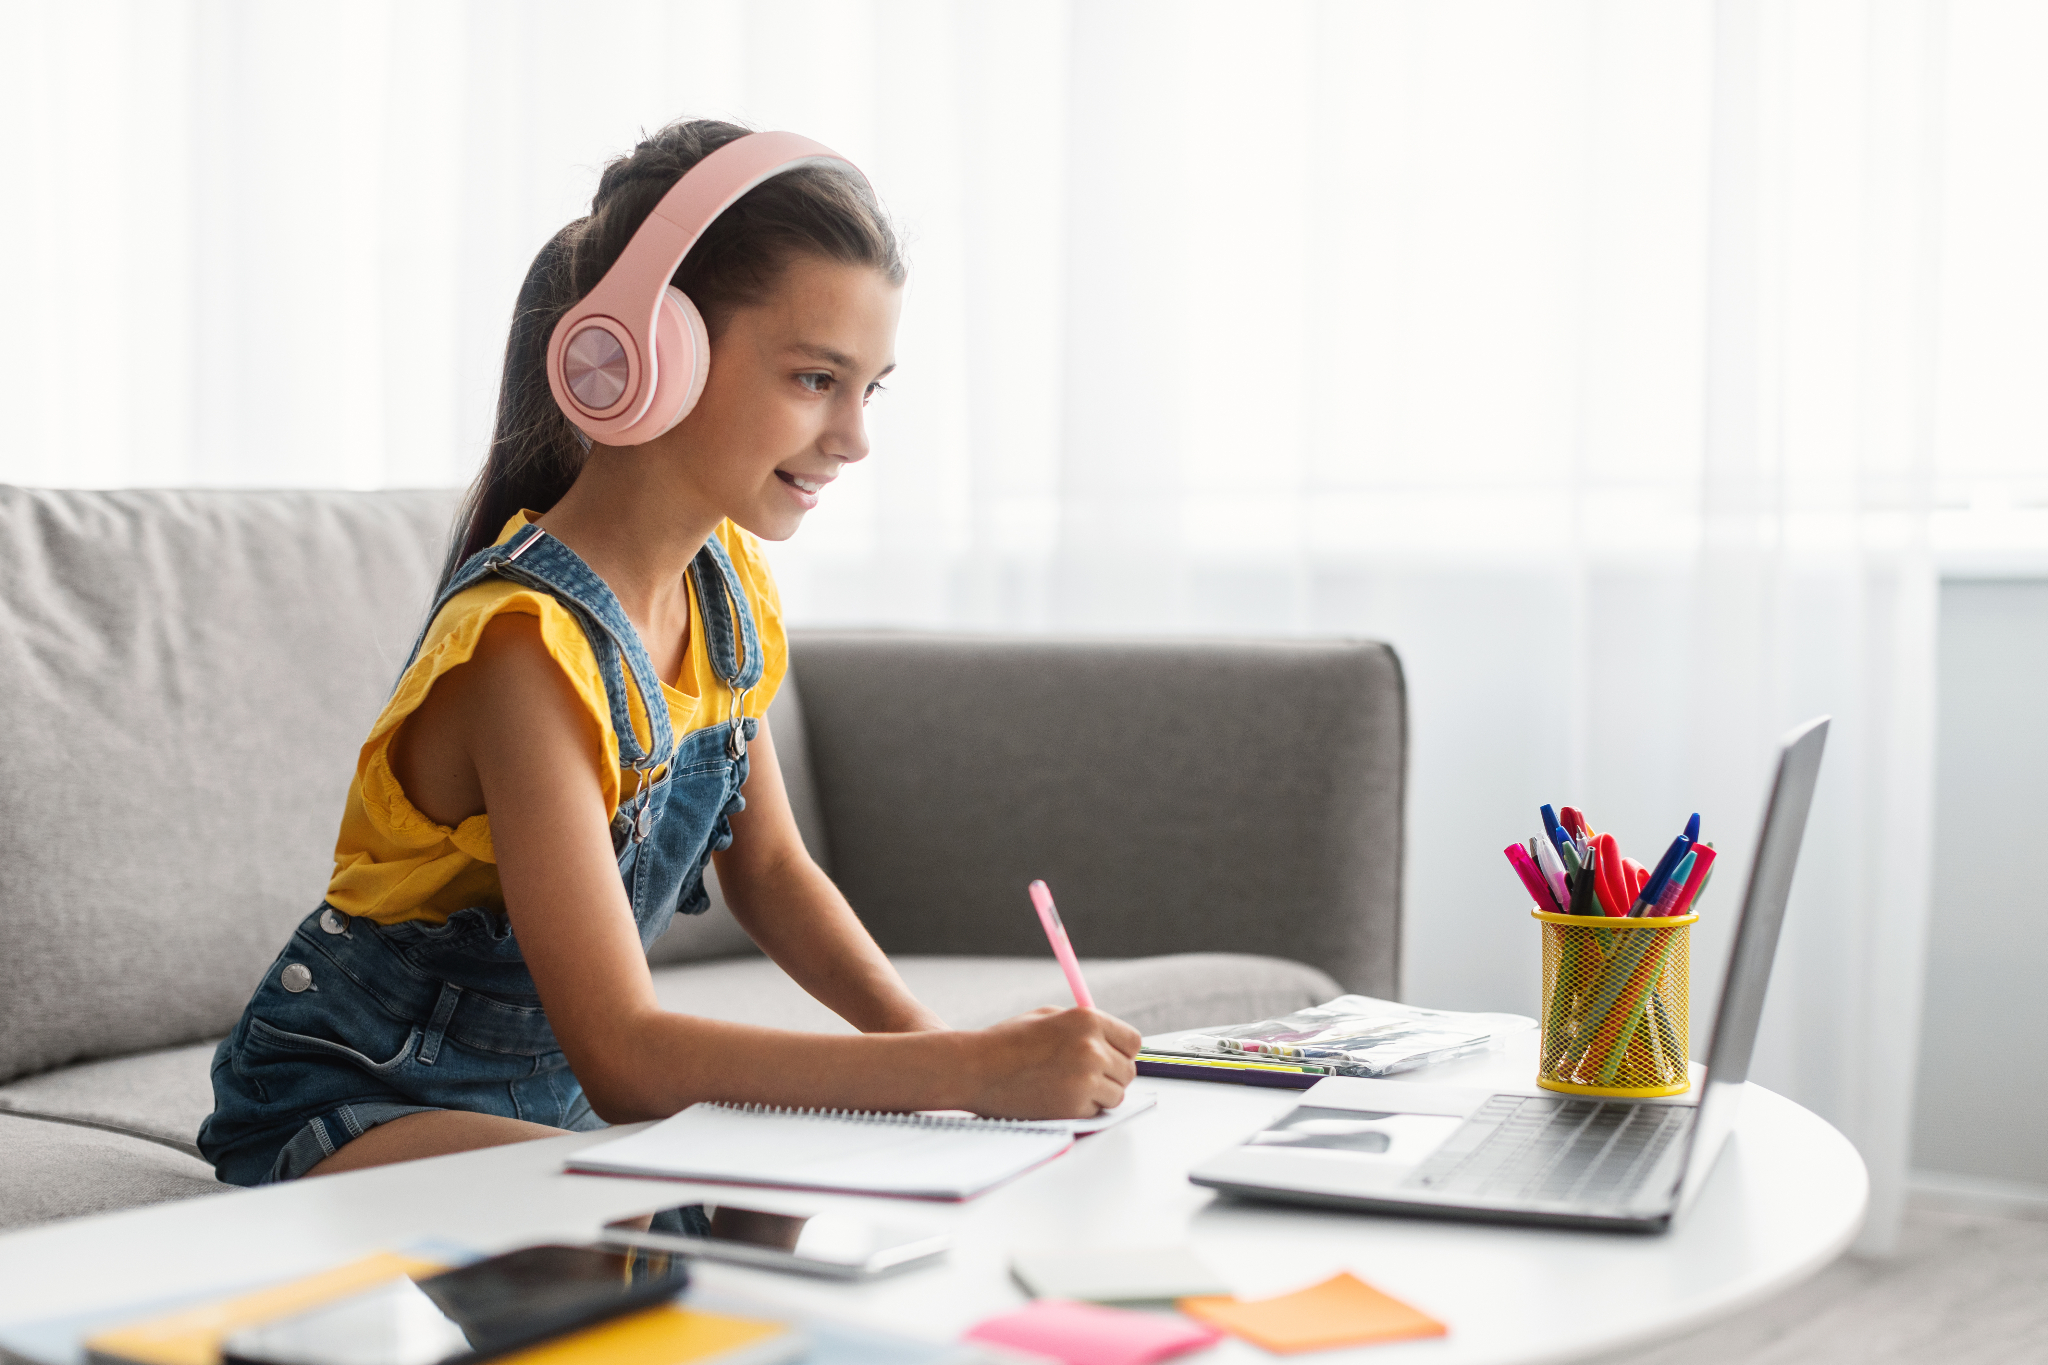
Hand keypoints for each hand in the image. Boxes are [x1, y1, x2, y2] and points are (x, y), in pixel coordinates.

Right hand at [963, 1007, 1140, 1119]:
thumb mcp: (1049, 1017)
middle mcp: (1092, 1049)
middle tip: (1085, 1074)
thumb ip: (1085, 1027)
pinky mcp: (1074, 1108)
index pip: (1132, 1041)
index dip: (1120, 1050)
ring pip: (1117, 1095)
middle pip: (1129, 1070)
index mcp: (1088, 1020)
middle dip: (1110, 1074)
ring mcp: (1084, 1081)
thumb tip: (1113, 1042)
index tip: (1109, 1056)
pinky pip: (1097, 1112)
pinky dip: (1082, 1109)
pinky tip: (1056, 1097)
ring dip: (1099, 1094)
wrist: (976, 1069)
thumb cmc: (1008, 1041)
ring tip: (1067, 1085)